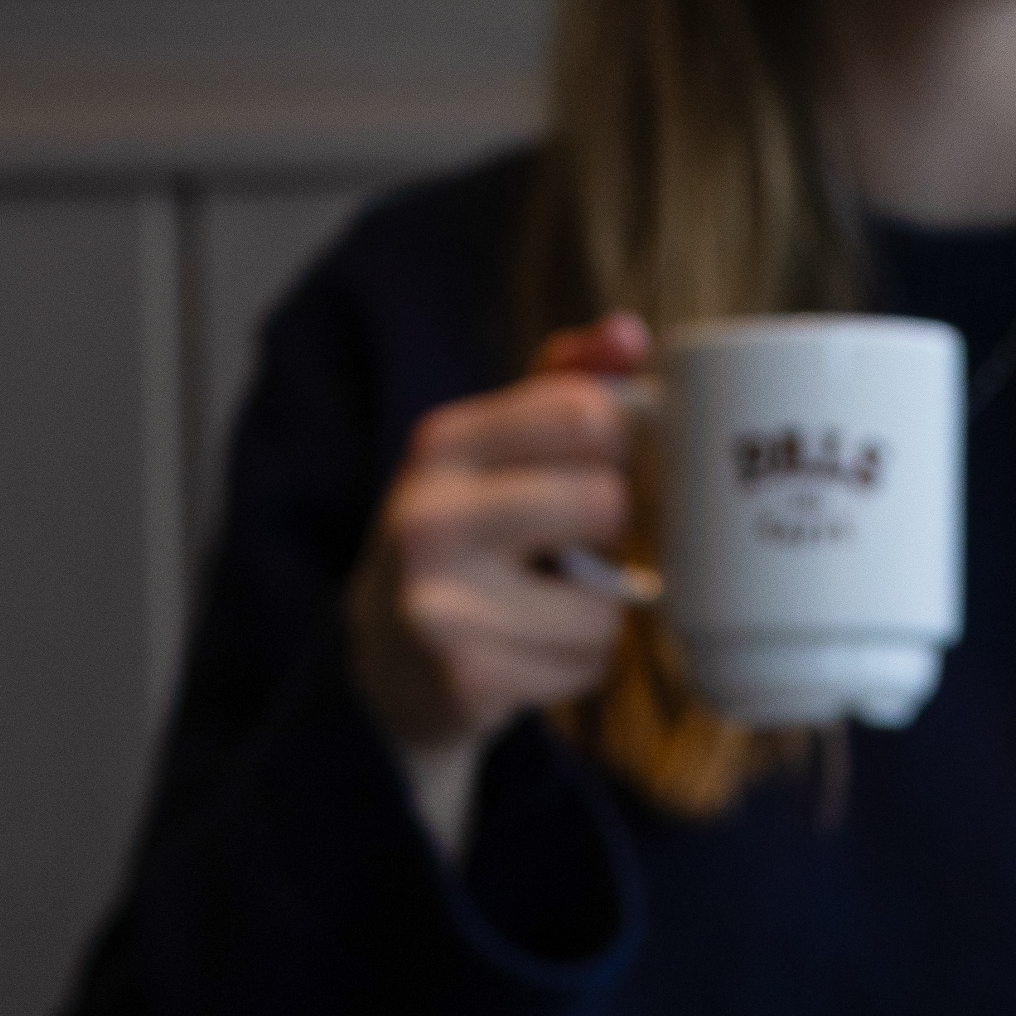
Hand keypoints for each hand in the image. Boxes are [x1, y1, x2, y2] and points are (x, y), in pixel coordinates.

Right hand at [346, 313, 650, 753]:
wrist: (386, 664)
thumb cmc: (461, 540)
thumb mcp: (487, 452)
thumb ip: (558, 386)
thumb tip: (630, 335)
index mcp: (440, 443)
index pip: (583, 413)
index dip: (619, 442)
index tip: (601, 461)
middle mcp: (429, 517)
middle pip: (604, 504)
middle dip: (612, 529)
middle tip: (577, 541)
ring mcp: (442, 606)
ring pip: (605, 605)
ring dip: (598, 612)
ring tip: (547, 607)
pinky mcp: (467, 680)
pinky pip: (587, 666)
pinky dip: (578, 665)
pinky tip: (533, 654)